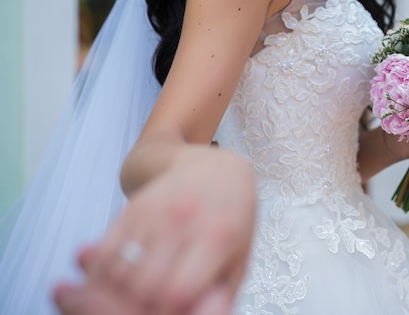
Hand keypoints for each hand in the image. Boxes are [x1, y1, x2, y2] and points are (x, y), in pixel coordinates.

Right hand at [55, 147, 255, 314]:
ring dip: (120, 294)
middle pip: (142, 286)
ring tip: (133, 298)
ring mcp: (154, 213)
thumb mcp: (239, 258)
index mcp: (217, 237)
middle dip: (142, 307)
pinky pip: (104, 253)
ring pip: (117, 272)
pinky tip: (120, 282)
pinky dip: (104, 275)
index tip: (171, 313)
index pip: (177, 292)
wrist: (216, 171)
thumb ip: (221, 296)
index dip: (168, 312)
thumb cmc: (232, 221)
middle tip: (148, 309)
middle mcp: (182, 221)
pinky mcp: (131, 209)